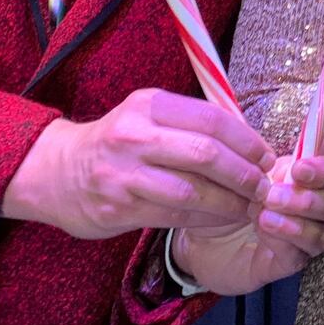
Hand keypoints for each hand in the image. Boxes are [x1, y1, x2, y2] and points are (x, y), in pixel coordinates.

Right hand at [0, 88, 274, 238]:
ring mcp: (125, 173)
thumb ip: (191, 123)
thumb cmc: (118, 142)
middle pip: (206, 154)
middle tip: (264, 185)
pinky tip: (223, 219)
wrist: (57, 172)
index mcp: (150, 105)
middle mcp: (135, 135)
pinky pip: (176, 215)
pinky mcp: (119, 207)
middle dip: (244, 173)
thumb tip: (249, 139)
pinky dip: (207, 218)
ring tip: (249, 206)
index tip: (266, 156)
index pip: (212, 119)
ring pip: (193, 190)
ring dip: (230, 202)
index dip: (247, 140)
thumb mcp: (148, 115)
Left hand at [172, 155, 323, 294]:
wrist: (198, 239)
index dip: (319, 170)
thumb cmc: (221, 200)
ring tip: (264, 216)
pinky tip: (263, 230)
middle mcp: (307, 211)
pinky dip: (284, 241)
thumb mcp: (235, 175)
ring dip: (297, 223)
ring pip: (322, 233)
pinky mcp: (285, 264)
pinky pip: (298, 255)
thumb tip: (269, 152)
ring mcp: (299, 239)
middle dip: (307, 199)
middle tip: (272, 196)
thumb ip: (256, 162)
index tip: (298, 169)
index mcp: (299, 181)